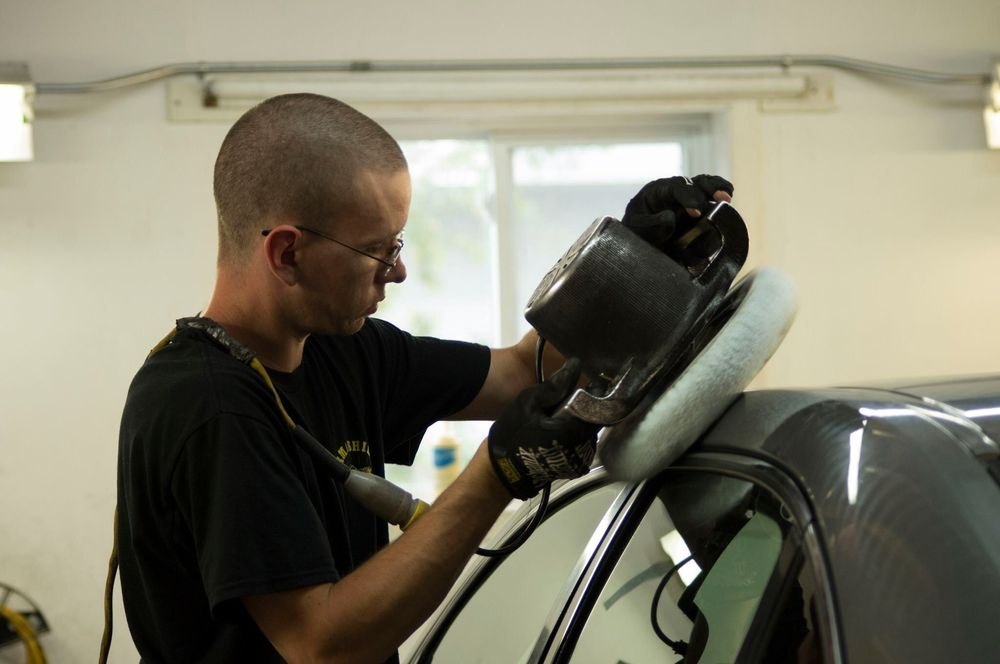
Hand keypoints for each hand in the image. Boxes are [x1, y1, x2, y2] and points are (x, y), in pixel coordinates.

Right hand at [487, 359, 598, 498]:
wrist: (503, 471)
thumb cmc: (513, 436)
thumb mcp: (528, 404)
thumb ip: (554, 385)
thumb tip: (575, 366)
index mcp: (574, 430)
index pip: (601, 405)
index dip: (597, 391)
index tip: (588, 382)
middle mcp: (584, 447)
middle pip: (597, 418)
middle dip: (587, 405)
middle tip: (568, 398)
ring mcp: (581, 459)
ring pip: (590, 430)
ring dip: (581, 419)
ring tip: (560, 415)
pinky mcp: (576, 466)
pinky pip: (583, 442)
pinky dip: (575, 433)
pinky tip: (558, 430)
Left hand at [622, 175, 733, 250]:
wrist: (640, 248)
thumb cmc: (635, 235)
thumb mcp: (636, 230)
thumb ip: (651, 224)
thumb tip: (671, 217)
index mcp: (659, 191)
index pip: (677, 186)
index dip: (689, 196)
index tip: (696, 211)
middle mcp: (678, 193)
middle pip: (699, 182)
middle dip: (712, 188)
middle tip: (724, 199)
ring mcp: (692, 202)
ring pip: (711, 191)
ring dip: (721, 194)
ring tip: (727, 203)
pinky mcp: (701, 216)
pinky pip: (715, 209)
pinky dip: (722, 212)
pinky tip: (725, 219)